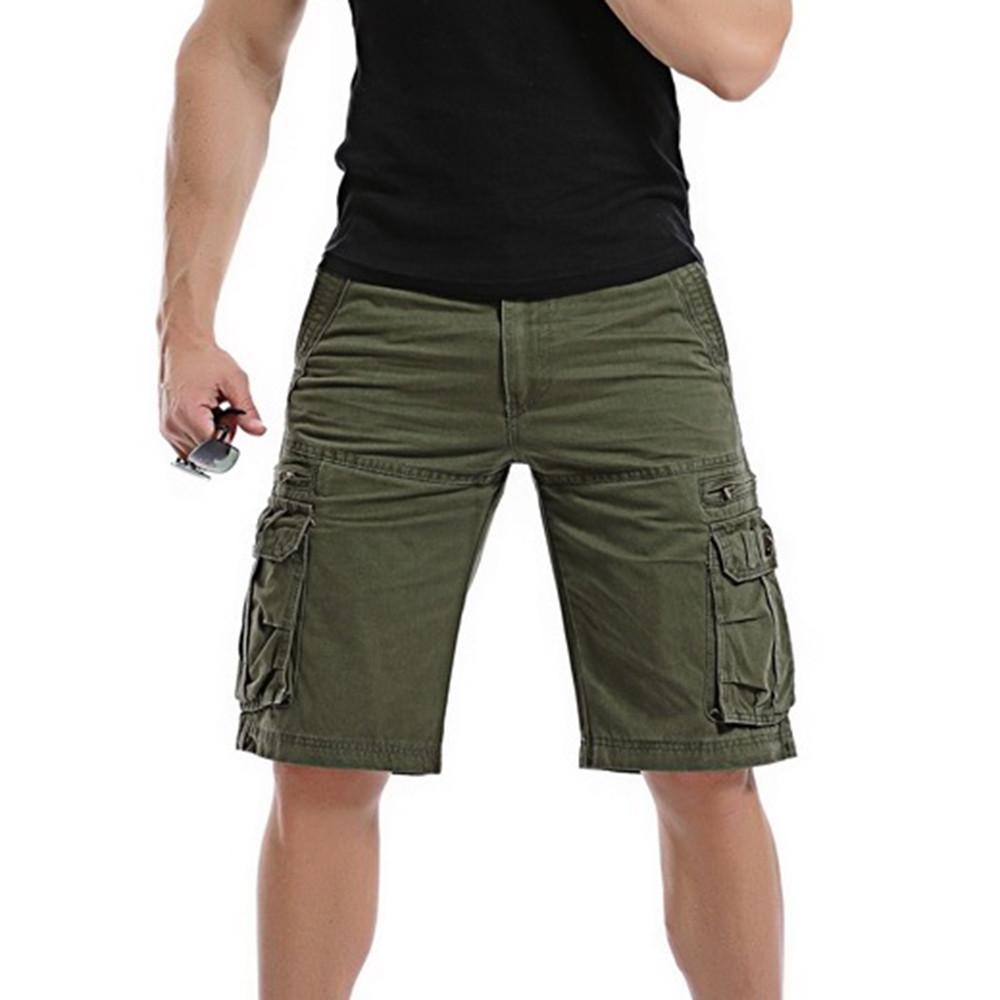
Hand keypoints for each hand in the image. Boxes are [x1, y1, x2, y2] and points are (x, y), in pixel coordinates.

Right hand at [159, 338, 266, 458]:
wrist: (182, 345)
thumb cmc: (205, 359)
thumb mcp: (235, 382)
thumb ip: (248, 410)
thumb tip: (259, 431)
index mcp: (189, 415)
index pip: (215, 447)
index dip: (229, 434)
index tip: (231, 415)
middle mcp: (173, 426)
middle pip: (207, 451)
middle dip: (221, 436)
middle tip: (223, 409)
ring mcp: (167, 429)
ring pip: (198, 451)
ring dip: (210, 437)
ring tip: (212, 410)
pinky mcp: (166, 428)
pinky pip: (188, 446)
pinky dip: (200, 435)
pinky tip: (203, 415)